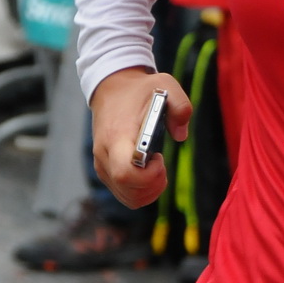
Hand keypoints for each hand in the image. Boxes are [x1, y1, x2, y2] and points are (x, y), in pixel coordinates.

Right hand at [87, 68, 193, 209]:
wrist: (111, 88)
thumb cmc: (139, 89)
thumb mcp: (166, 84)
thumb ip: (181, 106)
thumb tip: (181, 136)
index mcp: (117, 136)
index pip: (125, 173)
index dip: (147, 176)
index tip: (159, 158)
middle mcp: (105, 154)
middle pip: (128, 191)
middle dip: (153, 185)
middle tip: (161, 164)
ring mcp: (102, 164)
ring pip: (127, 198)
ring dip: (149, 191)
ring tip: (157, 168)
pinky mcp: (104, 169)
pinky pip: (124, 194)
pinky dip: (141, 191)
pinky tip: (148, 170)